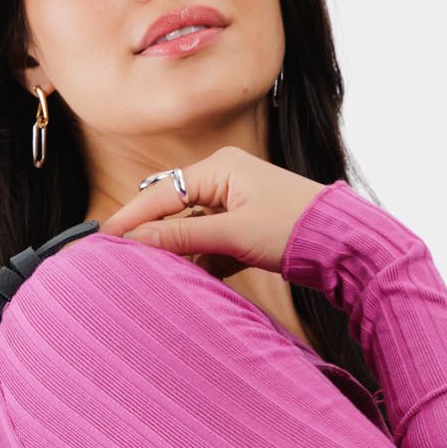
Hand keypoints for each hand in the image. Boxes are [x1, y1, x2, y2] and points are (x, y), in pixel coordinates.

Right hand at [98, 145, 328, 279]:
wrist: (342, 244)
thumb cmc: (294, 228)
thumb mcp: (233, 234)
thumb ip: (182, 237)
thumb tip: (137, 241)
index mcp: (219, 168)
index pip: (160, 193)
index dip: (131, 217)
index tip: (104, 238)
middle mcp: (224, 180)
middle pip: (172, 210)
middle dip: (152, 236)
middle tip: (123, 260)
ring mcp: (234, 204)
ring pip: (189, 230)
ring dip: (178, 253)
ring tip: (155, 274)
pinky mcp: (244, 228)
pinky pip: (209, 243)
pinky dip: (200, 261)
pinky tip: (191, 279)